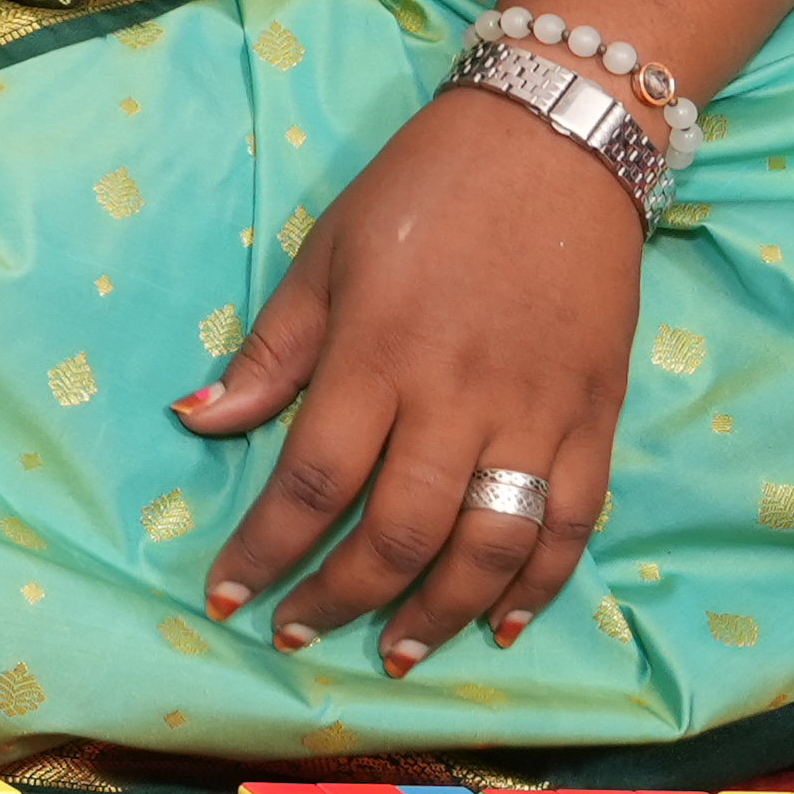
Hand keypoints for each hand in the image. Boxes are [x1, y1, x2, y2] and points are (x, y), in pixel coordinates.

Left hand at [181, 77, 647, 669]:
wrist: (556, 141)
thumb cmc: (422, 192)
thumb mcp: (326, 256)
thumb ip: (270, 352)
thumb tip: (195, 420)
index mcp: (378, 353)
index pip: (313, 480)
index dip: (266, 550)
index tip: (227, 595)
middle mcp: (460, 395)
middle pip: (401, 530)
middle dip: (343, 597)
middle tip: (300, 634)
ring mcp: (537, 411)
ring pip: (491, 543)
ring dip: (440, 611)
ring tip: (396, 651)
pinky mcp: (597, 415)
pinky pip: (571, 519)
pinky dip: (540, 582)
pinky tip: (504, 622)